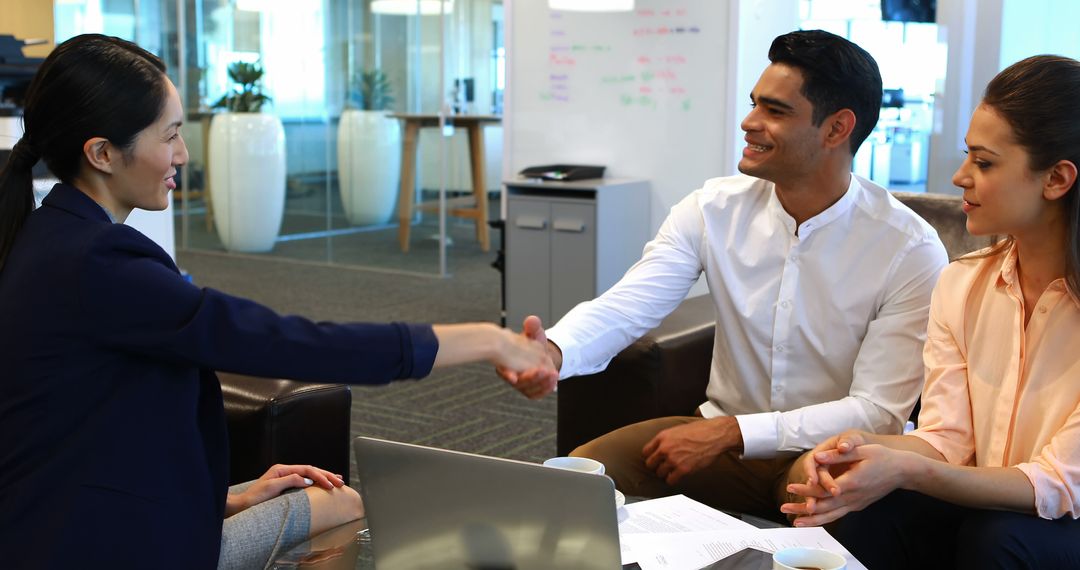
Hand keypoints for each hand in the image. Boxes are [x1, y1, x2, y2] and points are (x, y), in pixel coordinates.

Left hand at [226, 464, 344, 516]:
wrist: (242, 506)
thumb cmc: (254, 499)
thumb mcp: (271, 488)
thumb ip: (290, 480)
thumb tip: (307, 479)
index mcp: (282, 469)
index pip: (307, 469)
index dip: (320, 476)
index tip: (329, 484)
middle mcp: (285, 472)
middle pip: (311, 470)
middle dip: (327, 475)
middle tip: (340, 482)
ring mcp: (286, 478)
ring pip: (310, 475)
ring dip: (324, 478)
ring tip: (338, 480)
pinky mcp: (287, 486)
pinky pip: (306, 482)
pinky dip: (317, 482)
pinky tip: (324, 484)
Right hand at [495, 316, 559, 399]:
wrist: (542, 355)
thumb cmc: (533, 343)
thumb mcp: (533, 332)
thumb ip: (532, 326)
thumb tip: (532, 320)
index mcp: (506, 361)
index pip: (503, 369)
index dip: (507, 373)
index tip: (513, 377)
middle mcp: (511, 375)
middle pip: (519, 382)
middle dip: (531, 377)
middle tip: (543, 370)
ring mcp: (520, 385)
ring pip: (529, 389)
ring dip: (541, 383)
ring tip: (553, 374)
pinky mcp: (530, 391)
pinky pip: (536, 394)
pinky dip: (545, 389)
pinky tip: (553, 381)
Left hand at [642, 417, 742, 484]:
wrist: (714, 435)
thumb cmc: (699, 431)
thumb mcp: (677, 430)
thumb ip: (666, 439)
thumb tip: (659, 448)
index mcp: (662, 437)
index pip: (645, 452)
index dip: (650, 456)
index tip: (654, 459)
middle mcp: (665, 448)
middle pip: (650, 464)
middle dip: (656, 466)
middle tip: (662, 466)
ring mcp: (673, 460)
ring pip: (660, 473)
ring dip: (665, 473)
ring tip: (671, 471)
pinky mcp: (683, 469)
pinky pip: (670, 480)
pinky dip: (672, 480)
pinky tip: (677, 476)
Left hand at [782, 442, 910, 525]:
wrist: (903, 471)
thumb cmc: (882, 457)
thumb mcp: (862, 450)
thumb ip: (838, 455)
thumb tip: (818, 456)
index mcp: (852, 482)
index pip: (824, 489)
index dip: (806, 490)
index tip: (790, 488)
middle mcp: (853, 497)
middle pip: (824, 507)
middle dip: (803, 508)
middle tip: (784, 509)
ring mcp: (856, 503)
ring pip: (831, 515)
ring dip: (812, 520)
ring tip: (795, 522)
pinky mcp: (858, 505)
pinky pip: (839, 515)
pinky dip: (825, 519)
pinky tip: (814, 520)